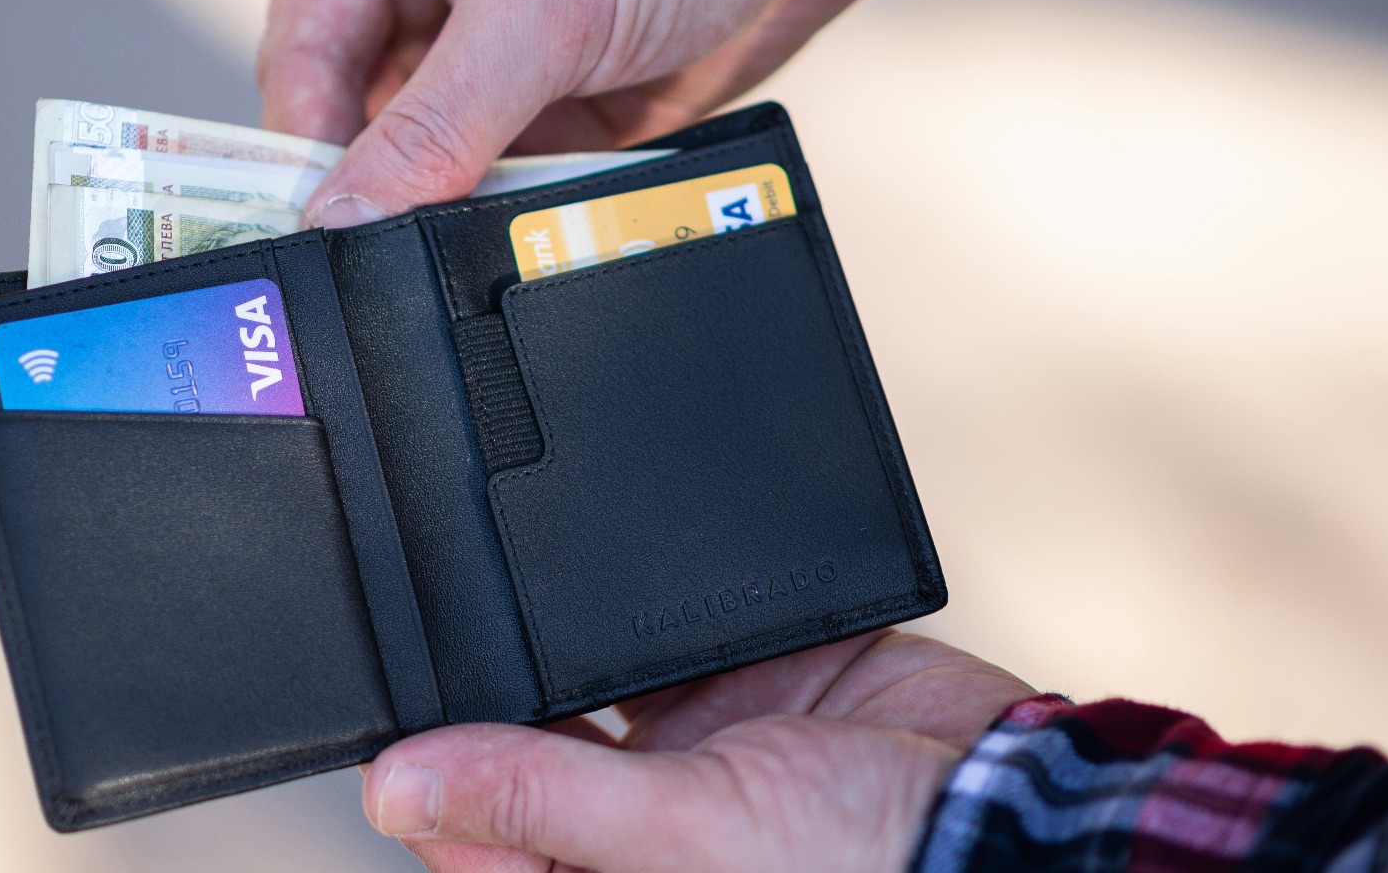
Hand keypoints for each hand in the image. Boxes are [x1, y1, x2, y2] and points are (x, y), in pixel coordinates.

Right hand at [258, 0, 891, 226]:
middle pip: (364, 119)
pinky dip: (527, 202)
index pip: (300, 58)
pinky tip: (543, 218)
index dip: (306, 152)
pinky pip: (514, 174)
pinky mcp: (557, 94)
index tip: (321, 235)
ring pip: (440, 159)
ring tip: (484, 227)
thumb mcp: (534, 6)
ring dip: (465, 199)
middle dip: (391, 184)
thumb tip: (347, 216)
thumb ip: (435, 126)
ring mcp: (492, 43)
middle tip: (402, 250)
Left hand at [362, 630, 1034, 872]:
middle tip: (435, 607)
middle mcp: (637, 812)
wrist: (1005, 802)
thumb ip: (539, 800)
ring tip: (508, 568)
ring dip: (562, 628)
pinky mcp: (745, 671)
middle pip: (525, 734)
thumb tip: (399, 791)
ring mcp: (692, 735)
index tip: (382, 707)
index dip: (426, 776)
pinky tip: (614, 548)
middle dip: (491, 685)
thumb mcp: (678, 838)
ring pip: (591, 667)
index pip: (475, 829)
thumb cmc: (862, 867)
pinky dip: (645, 588)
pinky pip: (671, 620)